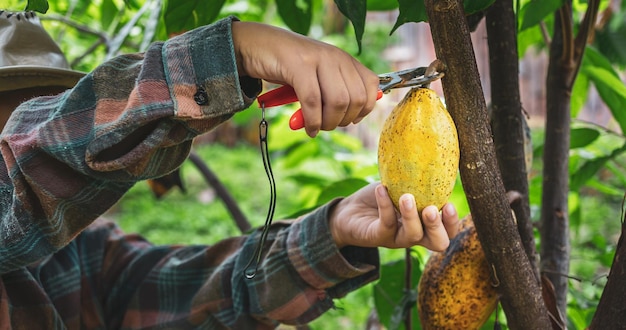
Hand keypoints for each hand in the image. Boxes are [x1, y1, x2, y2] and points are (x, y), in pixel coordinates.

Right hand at [231, 21, 379, 137]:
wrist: (257, 45)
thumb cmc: (289, 66)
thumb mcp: (318, 76)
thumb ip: (337, 91)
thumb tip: (355, 118)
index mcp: (344, 59)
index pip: (371, 86)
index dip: (364, 109)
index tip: (350, 120)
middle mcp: (336, 56)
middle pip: (355, 99)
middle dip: (343, 121)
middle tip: (328, 126)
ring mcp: (318, 59)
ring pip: (337, 101)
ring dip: (328, 123)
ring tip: (316, 127)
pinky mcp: (299, 65)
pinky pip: (313, 101)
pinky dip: (312, 121)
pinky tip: (307, 127)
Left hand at [328, 183, 459, 251]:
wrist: (350, 210)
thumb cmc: (381, 196)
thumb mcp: (401, 186)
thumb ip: (418, 180)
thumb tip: (433, 154)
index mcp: (425, 224)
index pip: (448, 231)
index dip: (453, 223)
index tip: (449, 205)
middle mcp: (414, 234)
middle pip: (438, 243)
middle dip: (438, 227)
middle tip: (432, 209)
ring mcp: (396, 238)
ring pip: (413, 235)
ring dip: (411, 216)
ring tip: (406, 197)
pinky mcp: (377, 236)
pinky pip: (386, 223)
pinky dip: (385, 204)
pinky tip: (381, 189)